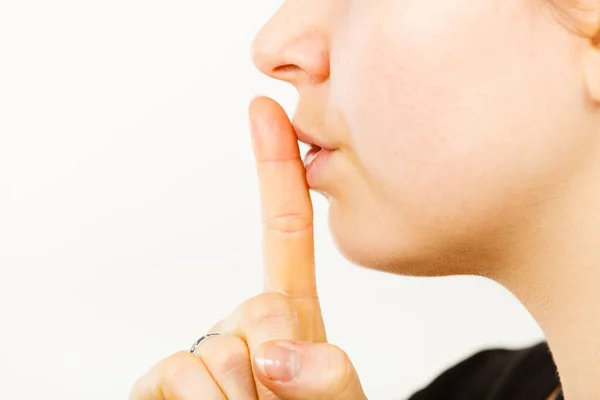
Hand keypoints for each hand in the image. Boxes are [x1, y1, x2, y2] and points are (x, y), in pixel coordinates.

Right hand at [129, 97, 367, 399]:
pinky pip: (177, 377)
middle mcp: (242, 324)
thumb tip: (276, 352)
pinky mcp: (160, 381)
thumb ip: (332, 380)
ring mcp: (200, 352)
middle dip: (272, 365)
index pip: (285, 229)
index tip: (266, 111)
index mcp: (291, 316)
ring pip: (217, 353)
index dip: (276, 168)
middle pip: (256, 306)